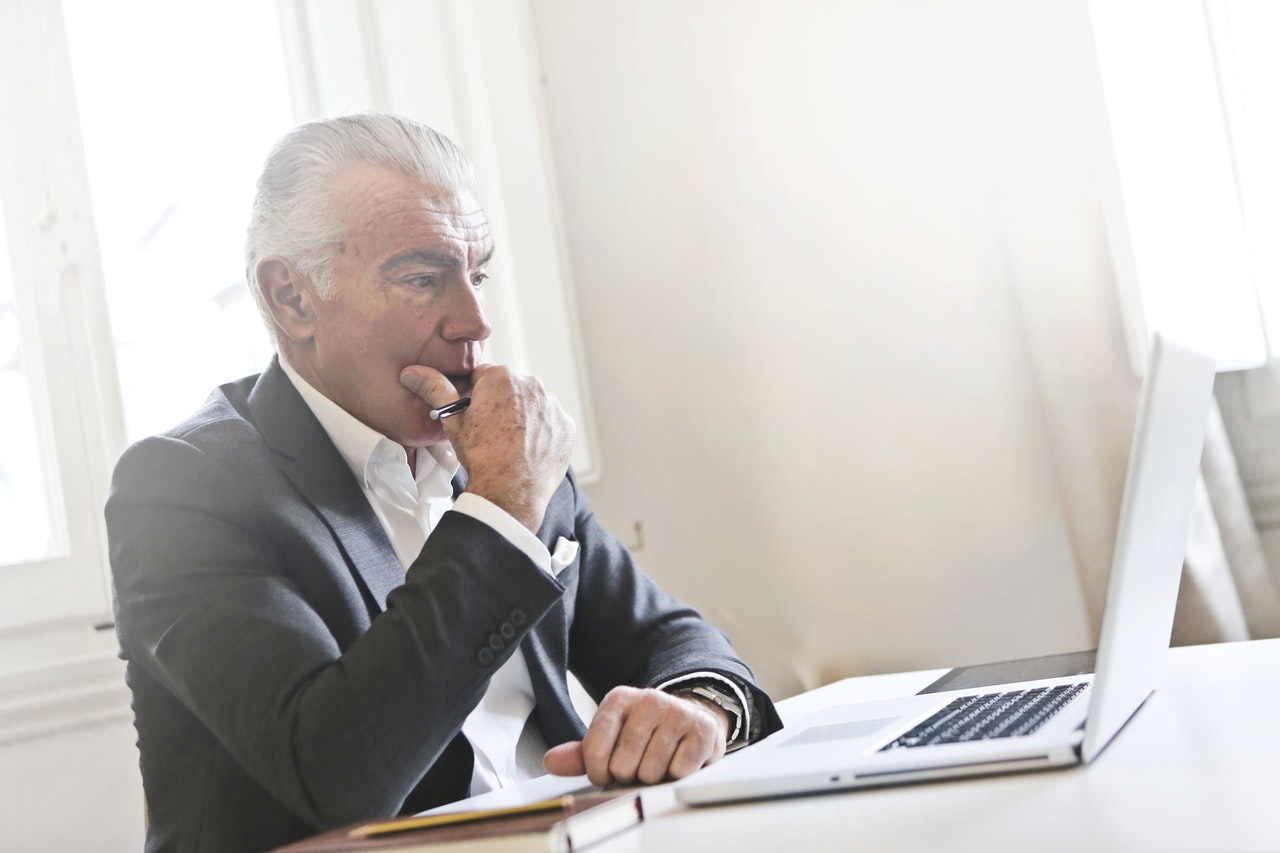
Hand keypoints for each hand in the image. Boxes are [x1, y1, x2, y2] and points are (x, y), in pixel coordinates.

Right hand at [400, 364, 573, 532]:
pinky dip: (542, 432)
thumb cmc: (480, 455)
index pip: (484, 377)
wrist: (510, 491)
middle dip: (501, 405)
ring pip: (532, 405)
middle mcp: (532, 384)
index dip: (475, 397)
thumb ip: (434, 389)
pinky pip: (551, 423)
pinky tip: (529, 449)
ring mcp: (553, 406)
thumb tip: (412, 373)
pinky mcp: (567, 426)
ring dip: (523, 417)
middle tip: (491, 433)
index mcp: (502, 377)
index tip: (474, 416)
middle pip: (510, 390)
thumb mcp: (452, 420)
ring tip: (510, 443)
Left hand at [542, 686, 729, 785]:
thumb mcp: (610, 739)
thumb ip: (580, 753)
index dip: (599, 772)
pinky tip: (678, 760)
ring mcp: (677, 712)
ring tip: (659, 762)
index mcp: (618, 699)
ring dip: (654, 777)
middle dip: (630, 775)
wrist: (691, 719)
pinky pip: (679, 772)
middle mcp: (648, 699)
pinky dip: (677, 775)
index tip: (608, 770)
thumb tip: (552, 761)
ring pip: (651, 772)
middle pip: (623, 766)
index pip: (594, 751)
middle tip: (640, 763)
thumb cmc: (645, 734)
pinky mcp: (702, 730)